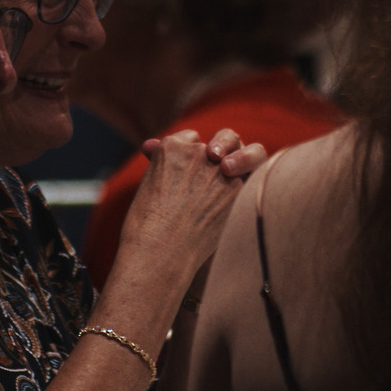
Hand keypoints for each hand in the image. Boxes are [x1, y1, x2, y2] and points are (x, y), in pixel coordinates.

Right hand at [121, 130, 253, 273]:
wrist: (159, 251)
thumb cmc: (146, 224)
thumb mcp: (151, 184)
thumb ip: (166, 165)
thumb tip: (157, 149)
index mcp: (170, 146)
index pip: (189, 139)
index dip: (190, 156)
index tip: (187, 173)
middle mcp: (196, 151)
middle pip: (216, 145)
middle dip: (220, 152)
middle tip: (217, 166)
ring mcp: (218, 169)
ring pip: (235, 160)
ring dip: (233, 171)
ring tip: (223, 190)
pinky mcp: (236, 188)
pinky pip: (244, 181)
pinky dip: (238, 192)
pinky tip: (227, 208)